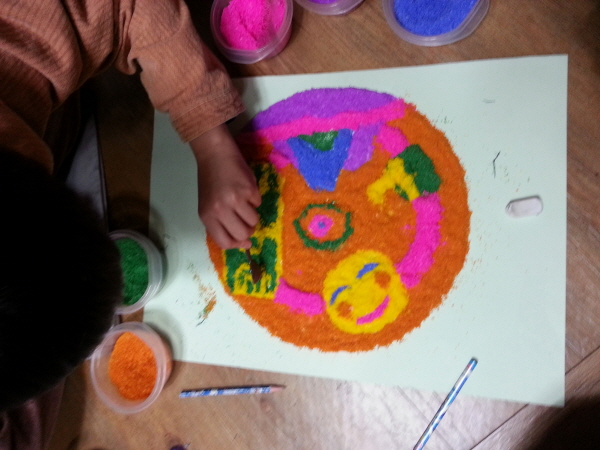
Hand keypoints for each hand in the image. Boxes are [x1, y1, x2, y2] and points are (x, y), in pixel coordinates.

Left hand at [190, 124, 260, 248]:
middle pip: (242, 234)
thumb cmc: (211, 181)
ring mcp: (235, 200)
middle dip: (248, 230)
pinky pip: (258, 204)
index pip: (225, 242)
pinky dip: (254, 199)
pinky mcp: (249, 190)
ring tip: (245, 202)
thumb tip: (245, 243)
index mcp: (207, 216)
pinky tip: (245, 189)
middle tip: (245, 220)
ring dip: (252, 214)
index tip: (244, 241)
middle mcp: (220, 210)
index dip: (237, 244)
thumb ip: (221, 224)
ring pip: (253, 221)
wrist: (215, 155)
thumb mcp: (209, 206)